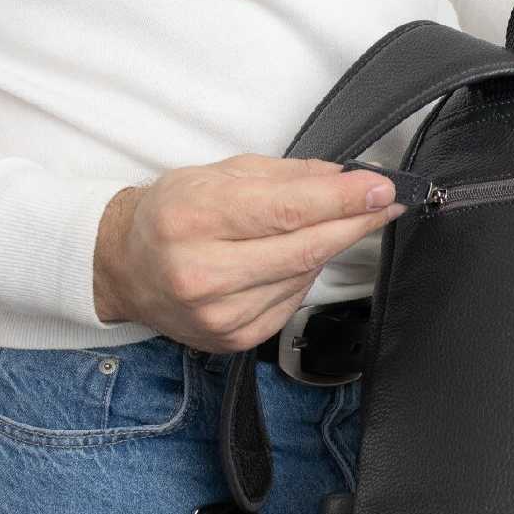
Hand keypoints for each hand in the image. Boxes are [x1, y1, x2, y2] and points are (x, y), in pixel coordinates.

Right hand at [93, 154, 404, 350]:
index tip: (382, 188)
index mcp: (194, 217)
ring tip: (327, 225)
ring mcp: (218, 313)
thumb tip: (347, 179)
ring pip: (303, 276)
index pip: (288, 210)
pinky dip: (303, 276)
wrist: (127, 267)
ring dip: (327, 248)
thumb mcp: (219, 174)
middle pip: (304, 248)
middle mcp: (202, 271)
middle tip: (386, 203)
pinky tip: (294, 259)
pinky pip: (291, 302)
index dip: (343, 200)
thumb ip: (287, 176)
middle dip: (355, 223)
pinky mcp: (233, 338)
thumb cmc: (174, 213)